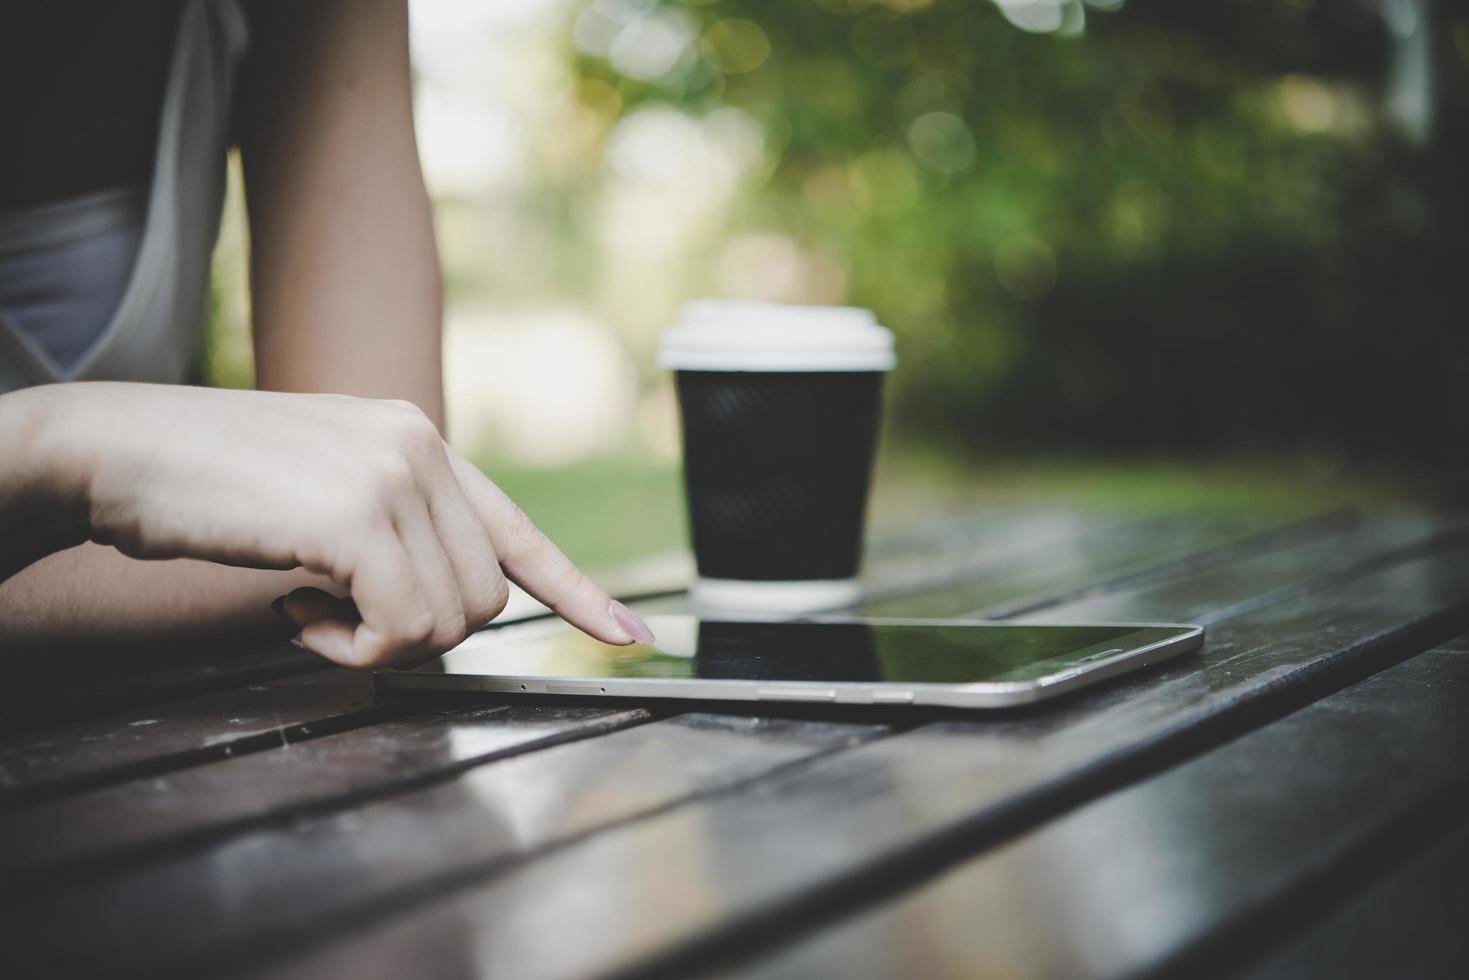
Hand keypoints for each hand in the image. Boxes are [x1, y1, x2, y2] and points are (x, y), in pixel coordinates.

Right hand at [10, 382, 652, 666]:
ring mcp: (394, 477)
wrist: (116, 451)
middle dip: (419, 633)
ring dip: (377, 643)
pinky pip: (401, 627)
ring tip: (308, 606)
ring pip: (451, 620)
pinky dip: (349, 648)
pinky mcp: (357, 515)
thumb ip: (394, 525)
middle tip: (336, 617)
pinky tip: (293, 612)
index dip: (578, 591)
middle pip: (486, 598)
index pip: (520, 530)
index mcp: (419, 441)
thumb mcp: (324, 489)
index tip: (628, 633)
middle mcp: (422, 450)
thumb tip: (443, 604)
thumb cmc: (211, 485)